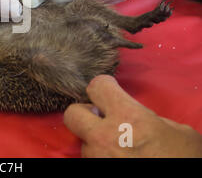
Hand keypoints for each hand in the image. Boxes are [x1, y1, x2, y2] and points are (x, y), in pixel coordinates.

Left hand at [64, 75, 201, 157]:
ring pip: (82, 142)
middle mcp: (104, 136)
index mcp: (127, 118)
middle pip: (72, 113)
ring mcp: (97, 158)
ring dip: (94, 141)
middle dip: (85, 113)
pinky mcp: (95, 170)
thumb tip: (135, 116)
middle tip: (101, 118)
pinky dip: (99, 157)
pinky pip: (90, 159)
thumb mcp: (175, 131)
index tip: (108, 89)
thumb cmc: (184, 157)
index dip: (103, 86)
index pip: (97, 87)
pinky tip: (116, 157)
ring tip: (115, 146)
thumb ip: (148, 117)